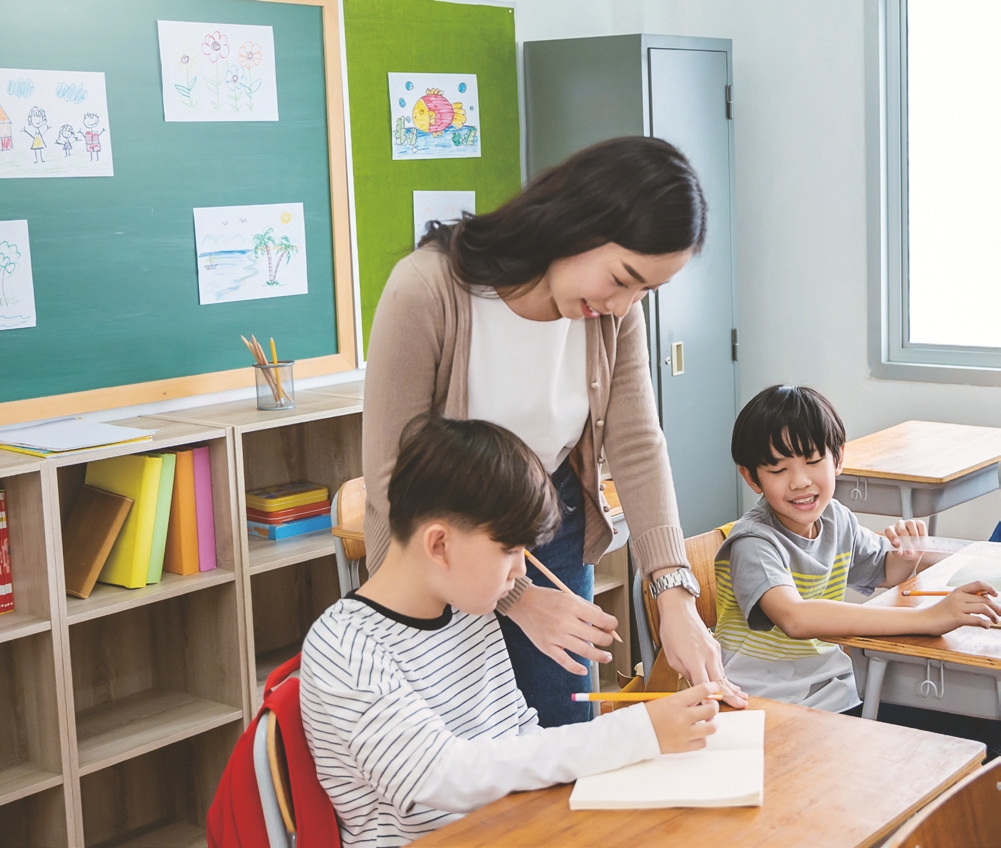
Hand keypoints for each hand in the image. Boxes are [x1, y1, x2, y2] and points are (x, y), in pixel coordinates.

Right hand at [505, 584, 617, 674]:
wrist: (522, 603)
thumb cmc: (547, 599)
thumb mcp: (569, 596)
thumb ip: (588, 608)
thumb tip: (605, 622)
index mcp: (573, 606)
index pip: (602, 620)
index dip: (612, 625)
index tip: (613, 627)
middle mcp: (565, 622)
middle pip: (596, 637)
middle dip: (607, 640)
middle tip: (608, 641)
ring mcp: (556, 636)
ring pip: (585, 651)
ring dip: (600, 656)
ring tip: (607, 657)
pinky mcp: (547, 647)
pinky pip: (565, 661)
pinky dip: (576, 668)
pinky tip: (584, 669)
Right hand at [643, 682, 719, 753]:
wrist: (636, 732)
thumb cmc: (648, 715)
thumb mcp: (665, 700)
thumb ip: (683, 700)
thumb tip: (700, 700)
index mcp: (676, 702)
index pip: (702, 691)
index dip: (712, 688)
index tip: (714, 688)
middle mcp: (683, 717)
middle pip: (711, 710)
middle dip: (713, 706)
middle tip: (710, 706)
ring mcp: (685, 733)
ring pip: (711, 727)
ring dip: (712, 723)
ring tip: (707, 721)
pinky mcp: (684, 746)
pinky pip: (703, 742)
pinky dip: (702, 737)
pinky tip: (697, 733)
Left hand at [656, 588, 747, 707]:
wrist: (679, 610)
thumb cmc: (672, 631)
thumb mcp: (672, 657)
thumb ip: (685, 673)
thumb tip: (695, 687)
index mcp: (694, 659)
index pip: (705, 685)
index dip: (709, 700)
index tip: (713, 711)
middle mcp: (707, 655)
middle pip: (720, 680)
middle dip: (731, 695)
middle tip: (741, 706)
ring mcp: (713, 650)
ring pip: (723, 673)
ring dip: (732, 687)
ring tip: (742, 699)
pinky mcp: (715, 647)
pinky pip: (721, 666)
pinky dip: (726, 677)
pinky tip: (732, 685)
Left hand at [884, 518, 927, 558]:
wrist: (913, 551)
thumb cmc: (904, 551)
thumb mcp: (900, 553)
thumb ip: (898, 552)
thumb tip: (899, 551)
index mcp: (891, 531)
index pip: (889, 530)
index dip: (892, 537)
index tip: (897, 545)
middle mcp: (899, 525)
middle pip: (901, 528)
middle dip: (906, 539)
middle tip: (910, 549)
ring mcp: (908, 523)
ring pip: (910, 523)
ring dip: (914, 534)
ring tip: (916, 544)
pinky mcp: (918, 523)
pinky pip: (920, 524)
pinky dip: (922, 532)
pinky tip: (922, 539)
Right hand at [922, 581, 1000, 632]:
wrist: (924, 620)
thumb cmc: (939, 612)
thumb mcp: (952, 601)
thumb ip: (966, 600)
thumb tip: (985, 601)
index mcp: (958, 591)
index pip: (978, 584)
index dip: (990, 588)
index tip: (995, 595)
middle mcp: (959, 597)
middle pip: (985, 599)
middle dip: (996, 607)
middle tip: (1000, 614)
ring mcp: (958, 607)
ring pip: (984, 608)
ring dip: (993, 615)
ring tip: (995, 621)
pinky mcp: (957, 618)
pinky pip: (977, 620)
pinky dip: (985, 624)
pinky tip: (985, 626)